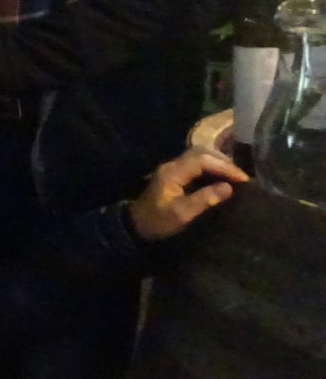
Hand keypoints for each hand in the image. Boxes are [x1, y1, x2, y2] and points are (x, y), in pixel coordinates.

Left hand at [127, 146, 247, 240]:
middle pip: (202, 153)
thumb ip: (204, 199)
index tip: (242, 179)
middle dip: (224, 162)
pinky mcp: (175, 174)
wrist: (135, 224)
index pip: (203, 160)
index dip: (225, 167)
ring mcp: (173, 168)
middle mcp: (172, 165)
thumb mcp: (181, 214)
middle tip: (241, 176)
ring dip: (218, 163)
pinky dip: (211, 167)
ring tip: (235, 176)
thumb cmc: (158, 221)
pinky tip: (221, 178)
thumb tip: (228, 188)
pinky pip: (196, 163)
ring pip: (199, 156)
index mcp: (173, 172)